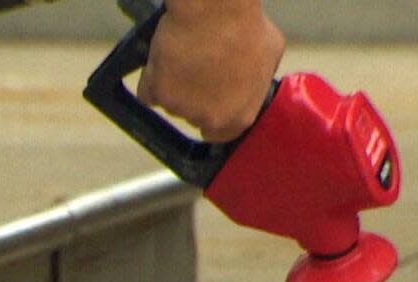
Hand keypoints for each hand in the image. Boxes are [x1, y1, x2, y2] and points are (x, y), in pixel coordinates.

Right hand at [136, 0, 284, 142]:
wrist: (215, 11)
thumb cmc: (244, 27)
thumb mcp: (269, 54)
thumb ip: (258, 77)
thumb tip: (254, 74)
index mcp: (239, 117)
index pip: (220, 134)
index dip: (213, 116)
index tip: (209, 101)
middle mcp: (210, 118)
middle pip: (193, 116)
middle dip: (194, 96)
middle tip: (199, 68)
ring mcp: (181, 108)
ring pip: (171, 102)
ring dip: (174, 85)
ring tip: (185, 56)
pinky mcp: (157, 93)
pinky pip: (148, 92)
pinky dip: (151, 78)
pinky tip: (163, 60)